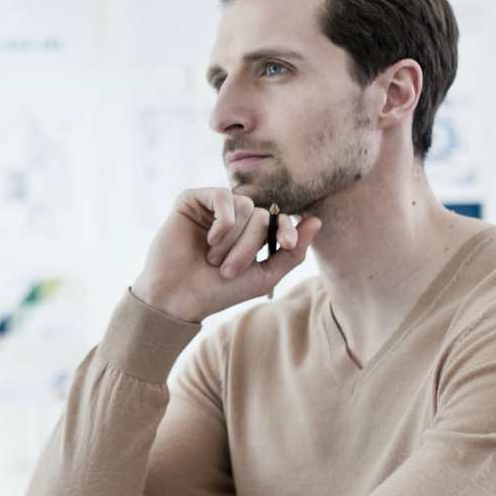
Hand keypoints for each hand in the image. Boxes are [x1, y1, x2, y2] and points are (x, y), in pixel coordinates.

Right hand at [130, 188, 321, 321]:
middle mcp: (234, 216)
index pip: (280, 219)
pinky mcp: (193, 200)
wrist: (178, 298)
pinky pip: (222, 197)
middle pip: (262, 215)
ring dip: (233, 240)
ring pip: (245, 206)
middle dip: (250, 246)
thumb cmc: (218, 291)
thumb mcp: (264, 276)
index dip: (287, 229)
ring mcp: (213, 207)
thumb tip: (317, 220)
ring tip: (213, 260)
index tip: (286, 245)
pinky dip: (222, 222)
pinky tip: (209, 240)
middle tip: (228, 271)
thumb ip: (293, 252)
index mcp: (251, 233)